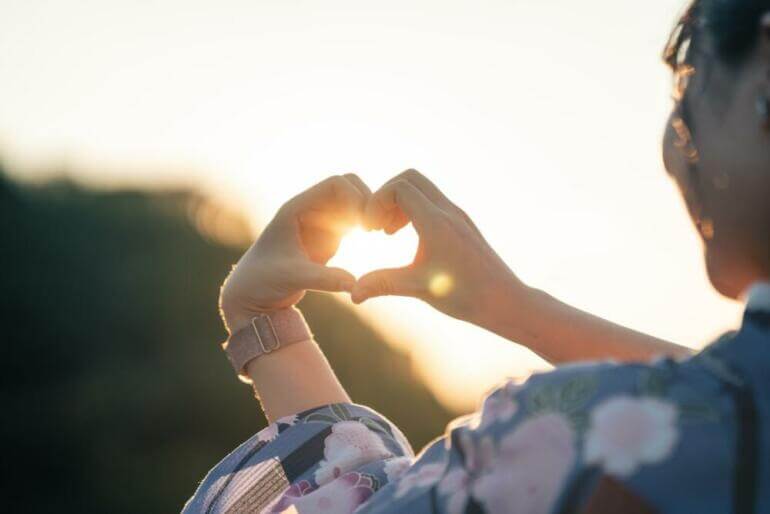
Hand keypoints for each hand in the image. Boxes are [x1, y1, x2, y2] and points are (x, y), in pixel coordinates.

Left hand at [220, 174, 370, 332]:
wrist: (252, 293)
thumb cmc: (262, 281)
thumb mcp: (293, 279)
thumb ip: (323, 279)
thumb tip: (354, 284)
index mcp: (297, 208)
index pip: (335, 184)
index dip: (355, 198)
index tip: (364, 224)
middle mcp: (310, 209)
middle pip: (349, 185)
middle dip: (366, 200)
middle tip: (375, 227)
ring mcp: (320, 222)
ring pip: (353, 201)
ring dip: (368, 212)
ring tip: (378, 233)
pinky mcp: (328, 237)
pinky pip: (353, 220)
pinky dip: (365, 225)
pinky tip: (371, 242)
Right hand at [351, 169, 525, 323]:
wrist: (506, 301)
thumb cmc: (466, 296)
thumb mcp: (419, 289)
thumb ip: (382, 284)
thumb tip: (351, 294)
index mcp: (436, 222)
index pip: (399, 188)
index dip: (376, 202)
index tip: (370, 230)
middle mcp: (449, 212)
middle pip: (411, 178)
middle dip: (386, 196)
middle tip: (376, 226)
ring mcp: (458, 216)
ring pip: (423, 189)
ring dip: (400, 203)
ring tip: (387, 233)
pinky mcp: (463, 224)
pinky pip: (433, 202)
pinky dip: (414, 211)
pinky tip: (408, 238)